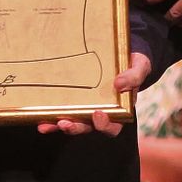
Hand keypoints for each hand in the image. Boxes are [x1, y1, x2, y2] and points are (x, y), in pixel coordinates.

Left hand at [36, 52, 151, 136]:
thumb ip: (133, 76)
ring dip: (60, 125)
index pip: (113, 126)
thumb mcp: (140, 67)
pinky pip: (62, 112)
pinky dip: (51, 119)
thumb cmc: (134, 64)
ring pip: (73, 122)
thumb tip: (119, 84)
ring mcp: (86, 108)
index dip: (105, 125)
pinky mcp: (74, 101)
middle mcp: (101, 113)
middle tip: (67, 123)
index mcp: (119, 111)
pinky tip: (41, 120)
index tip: (98, 115)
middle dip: (76, 127)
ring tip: (49, 124)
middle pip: (88, 128)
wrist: (124, 54)